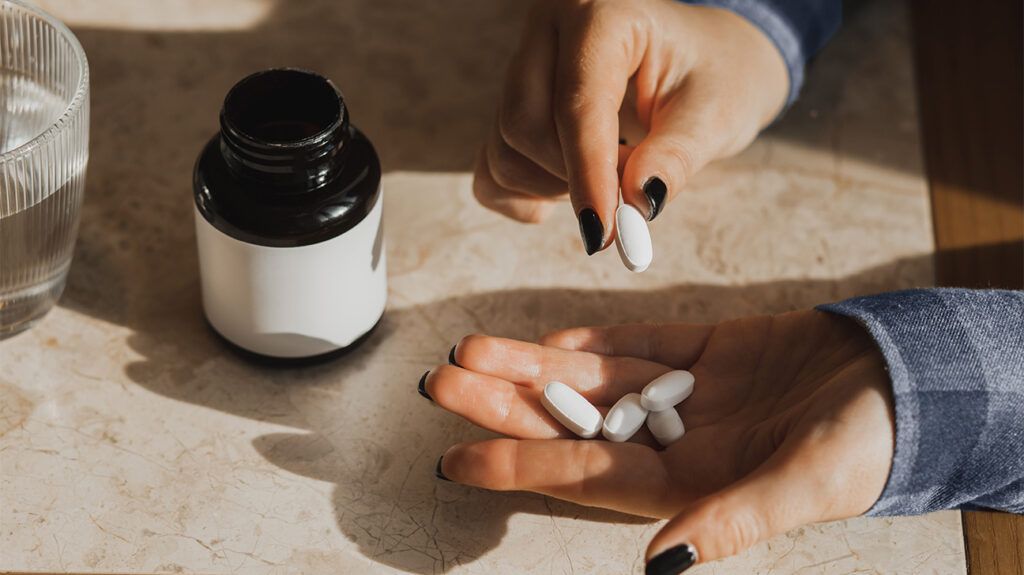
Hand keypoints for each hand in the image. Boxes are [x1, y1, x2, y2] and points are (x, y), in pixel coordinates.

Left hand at [423, 310, 893, 571]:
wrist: (910, 382)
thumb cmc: (867, 445)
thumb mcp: (804, 485)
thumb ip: (732, 520)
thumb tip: (663, 564)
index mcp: (687, 481)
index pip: (582, 474)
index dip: (516, 465)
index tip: (452, 456)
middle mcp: (674, 440)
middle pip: (570, 423)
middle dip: (505, 403)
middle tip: (441, 379)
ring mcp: (686, 394)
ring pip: (591, 380)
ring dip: (533, 366)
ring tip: (472, 348)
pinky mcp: (707, 351)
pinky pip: (638, 346)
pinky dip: (594, 341)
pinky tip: (550, 339)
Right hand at [473, 0, 788, 253]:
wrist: (706, 62)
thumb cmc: (715, 76)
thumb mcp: (715, 113)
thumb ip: (676, 157)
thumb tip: (639, 203)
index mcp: (601, 12)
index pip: (577, 102)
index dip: (587, 174)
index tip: (605, 232)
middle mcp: (549, 31)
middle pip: (523, 124)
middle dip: (572, 178)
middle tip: (629, 194)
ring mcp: (522, 67)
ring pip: (503, 149)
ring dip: (554, 187)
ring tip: (615, 175)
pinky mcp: (511, 105)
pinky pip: (491, 166)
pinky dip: (523, 194)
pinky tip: (566, 191)